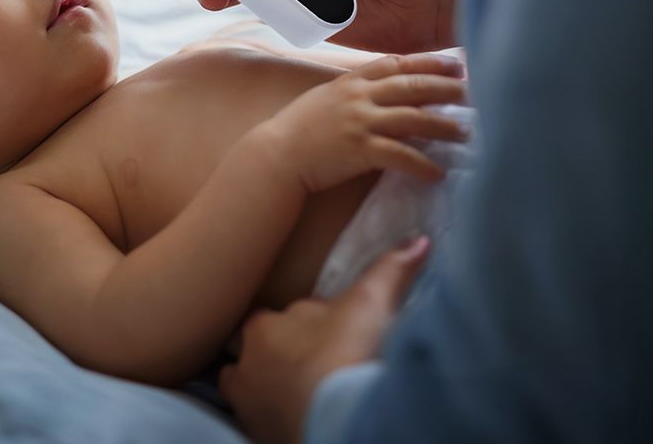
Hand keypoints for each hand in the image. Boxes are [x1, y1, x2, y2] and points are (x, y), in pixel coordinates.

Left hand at [218, 235, 430, 443]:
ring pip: (251, 391)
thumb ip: (390, 269)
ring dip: (272, 391)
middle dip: (280, 359)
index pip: (275, 318)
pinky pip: (260, 427)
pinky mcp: (259, 440)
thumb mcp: (371, 304)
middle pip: (258, 355)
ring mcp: (248, 409)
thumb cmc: (347, 356)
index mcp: (262, 327)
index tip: (327, 336)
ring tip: (305, 397)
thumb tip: (418, 239)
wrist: (342, 427)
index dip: (302, 326)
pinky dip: (276, 422)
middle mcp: (245, 366)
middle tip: (316, 369)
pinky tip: (300, 421)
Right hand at [260, 53, 467, 193]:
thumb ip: (353, 91)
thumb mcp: (326, 98)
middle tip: (474, 92)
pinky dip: (422, 165)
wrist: (276, 153)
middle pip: (412, 86)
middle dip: (446, 88)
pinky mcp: (359, 150)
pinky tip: (438, 173)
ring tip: (466, 133)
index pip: (396, 63)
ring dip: (443, 126)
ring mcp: (359, 122)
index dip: (428, 62)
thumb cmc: (298, 128)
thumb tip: (382, 92)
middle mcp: (358, 96)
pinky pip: (400, 155)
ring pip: (413, 118)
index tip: (455, 64)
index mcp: (351, 81)